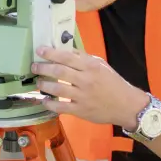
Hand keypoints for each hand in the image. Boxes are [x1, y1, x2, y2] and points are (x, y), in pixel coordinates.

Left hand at [31, 46, 148, 126]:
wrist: (126, 105)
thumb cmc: (113, 83)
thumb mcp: (101, 65)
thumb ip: (83, 58)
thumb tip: (64, 50)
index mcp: (91, 66)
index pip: (67, 56)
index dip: (51, 53)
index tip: (39, 50)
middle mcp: (85, 80)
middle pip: (59, 71)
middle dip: (43, 68)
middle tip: (34, 67)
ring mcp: (82, 96)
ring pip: (58, 88)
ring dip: (44, 85)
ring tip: (39, 82)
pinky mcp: (81, 111)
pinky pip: (61, 107)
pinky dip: (50, 104)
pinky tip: (44, 100)